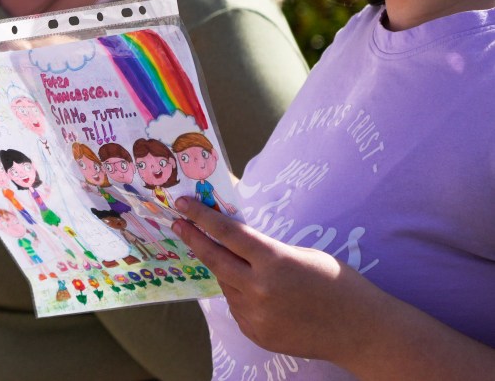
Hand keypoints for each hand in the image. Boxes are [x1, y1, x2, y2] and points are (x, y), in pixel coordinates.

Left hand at [172, 197, 494, 379]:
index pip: (227, 233)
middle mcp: (259, 288)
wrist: (359, 330)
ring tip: (240, 263)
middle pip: (214, 258)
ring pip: (226, 284)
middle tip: (179, 224)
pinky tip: (256, 290)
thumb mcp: (302, 254)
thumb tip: (237, 244)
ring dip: (224, 269)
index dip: (202, 217)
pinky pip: (237, 306)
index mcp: (274, 261)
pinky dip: (239, 294)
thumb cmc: (339, 283)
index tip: (184, 205)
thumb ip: (267, 252)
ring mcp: (255, 315)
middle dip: (193, 238)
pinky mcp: (255, 333)